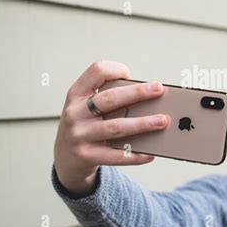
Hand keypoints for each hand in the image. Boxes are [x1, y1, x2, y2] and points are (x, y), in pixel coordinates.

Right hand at [53, 60, 168, 194]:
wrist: (65, 158)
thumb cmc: (84, 125)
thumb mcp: (86, 107)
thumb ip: (109, 99)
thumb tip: (147, 99)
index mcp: (76, 94)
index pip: (96, 72)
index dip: (115, 69)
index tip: (131, 74)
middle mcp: (75, 113)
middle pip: (110, 99)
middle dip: (137, 93)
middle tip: (159, 90)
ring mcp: (79, 135)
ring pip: (116, 127)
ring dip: (142, 123)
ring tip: (162, 121)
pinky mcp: (86, 156)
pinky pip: (115, 155)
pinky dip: (135, 155)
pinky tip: (150, 153)